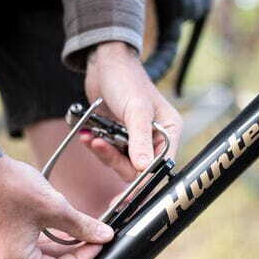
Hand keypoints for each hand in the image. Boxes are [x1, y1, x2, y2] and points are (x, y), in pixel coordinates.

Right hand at [0, 125, 113, 258]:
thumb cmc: (12, 185)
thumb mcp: (55, 207)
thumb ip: (82, 225)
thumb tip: (106, 236)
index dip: (83, 258)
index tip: (99, 244)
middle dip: (72, 250)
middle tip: (93, 235)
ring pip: (37, 253)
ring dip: (59, 243)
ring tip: (79, 227)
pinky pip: (24, 243)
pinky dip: (43, 236)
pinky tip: (58, 223)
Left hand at [83, 41, 181, 181]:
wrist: (104, 63)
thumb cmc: (126, 80)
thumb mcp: (135, 110)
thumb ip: (139, 141)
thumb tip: (142, 169)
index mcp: (170, 131)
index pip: (160, 165)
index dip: (143, 181)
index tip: (126, 195)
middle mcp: (156, 138)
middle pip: (138, 168)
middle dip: (116, 160)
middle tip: (100, 146)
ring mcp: (137, 139)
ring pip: (121, 162)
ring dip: (104, 152)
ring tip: (92, 138)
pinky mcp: (120, 137)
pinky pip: (109, 153)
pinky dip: (98, 147)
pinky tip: (89, 135)